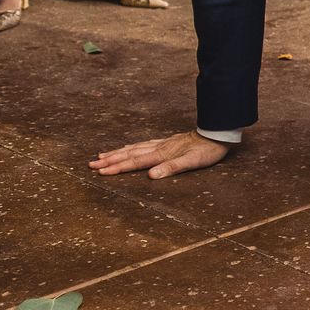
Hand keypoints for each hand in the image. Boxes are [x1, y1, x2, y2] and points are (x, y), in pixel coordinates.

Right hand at [90, 130, 228, 179]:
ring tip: (102, 155)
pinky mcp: (167, 142)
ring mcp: (162, 143)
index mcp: (162, 154)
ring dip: (117, 153)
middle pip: (129, 154)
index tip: (101, 172)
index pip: (135, 162)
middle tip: (91, 164)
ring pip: (134, 148)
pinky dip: (131, 147)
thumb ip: (172, 168)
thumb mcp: (192, 162)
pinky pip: (143, 144)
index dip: (117, 168)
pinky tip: (127, 147)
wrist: (217, 133)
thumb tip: (151, 176)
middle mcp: (158, 148)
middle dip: (110, 160)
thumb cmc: (207, 150)